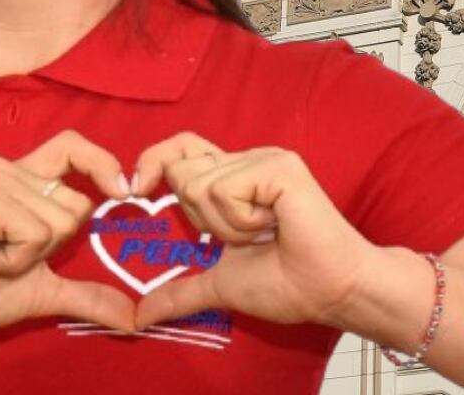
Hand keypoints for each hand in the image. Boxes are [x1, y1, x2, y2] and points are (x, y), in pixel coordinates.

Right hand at [0, 130, 136, 336]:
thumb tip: (133, 319)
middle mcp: (7, 169)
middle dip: (51, 246)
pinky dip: (14, 260)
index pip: (72, 146)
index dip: (102, 162)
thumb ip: (86, 294)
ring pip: (60, 222)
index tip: (123, 192)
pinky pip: (35, 234)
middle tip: (3, 255)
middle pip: (77, 203)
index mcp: (21, 179)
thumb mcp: (41, 290)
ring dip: (28, 257)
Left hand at [128, 132, 377, 330]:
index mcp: (234, 178)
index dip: (155, 162)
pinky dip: (242, 221)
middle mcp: (248, 160)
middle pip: (182, 171)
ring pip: (200, 185)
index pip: (181, 150)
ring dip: (226, 226)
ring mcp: (264, 159)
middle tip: (246, 237)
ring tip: (265, 234)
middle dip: (202, 220)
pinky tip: (275, 226)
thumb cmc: (287, 284)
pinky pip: (225, 190)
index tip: (135, 191)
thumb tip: (140, 314)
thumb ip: (181, 291)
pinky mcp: (279, 167)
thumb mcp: (220, 283)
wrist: (327, 291)